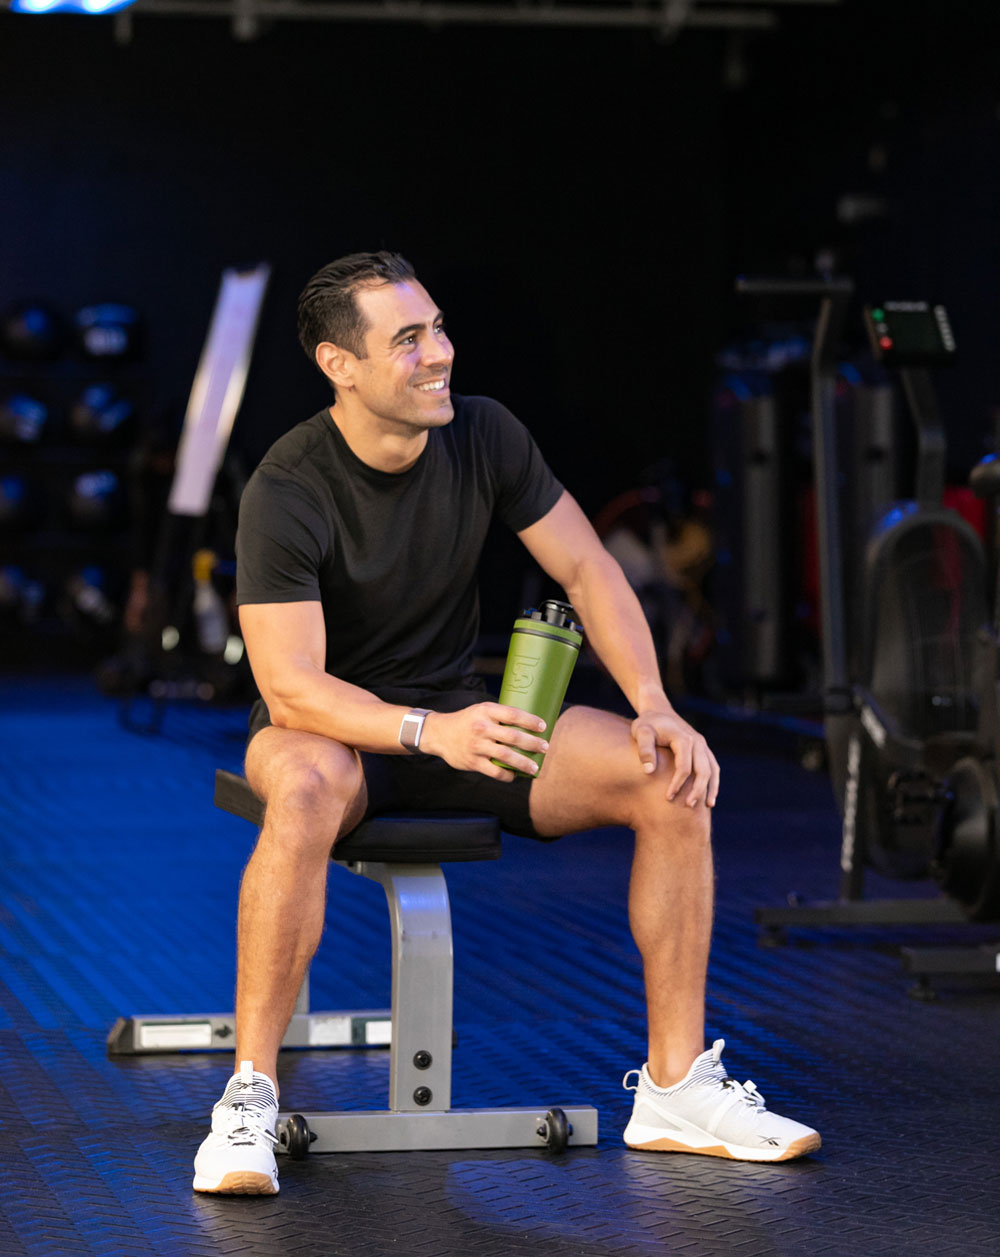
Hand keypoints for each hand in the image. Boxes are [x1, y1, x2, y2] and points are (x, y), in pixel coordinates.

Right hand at [419, 703, 548, 781]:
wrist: (439, 734)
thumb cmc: (467, 721)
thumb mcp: (481, 711)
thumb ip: (500, 716)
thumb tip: (528, 725)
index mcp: (486, 711)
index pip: (513, 714)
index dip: (530, 721)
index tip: (544, 726)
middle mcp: (481, 727)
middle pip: (513, 736)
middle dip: (533, 743)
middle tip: (545, 747)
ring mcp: (477, 746)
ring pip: (506, 756)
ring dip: (524, 762)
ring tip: (535, 766)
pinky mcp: (473, 762)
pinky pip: (495, 771)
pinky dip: (507, 775)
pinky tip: (515, 776)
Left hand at [630, 708, 719, 807]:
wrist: (658, 712)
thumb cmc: (648, 724)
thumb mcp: (641, 733)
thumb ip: (645, 749)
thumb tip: (649, 771)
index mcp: (683, 738)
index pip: (684, 767)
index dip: (677, 784)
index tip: (668, 797)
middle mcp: (697, 741)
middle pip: (703, 770)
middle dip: (697, 790)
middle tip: (688, 806)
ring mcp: (702, 745)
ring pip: (712, 769)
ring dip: (710, 788)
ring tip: (707, 806)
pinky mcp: (703, 749)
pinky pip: (713, 767)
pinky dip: (714, 781)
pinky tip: (710, 796)